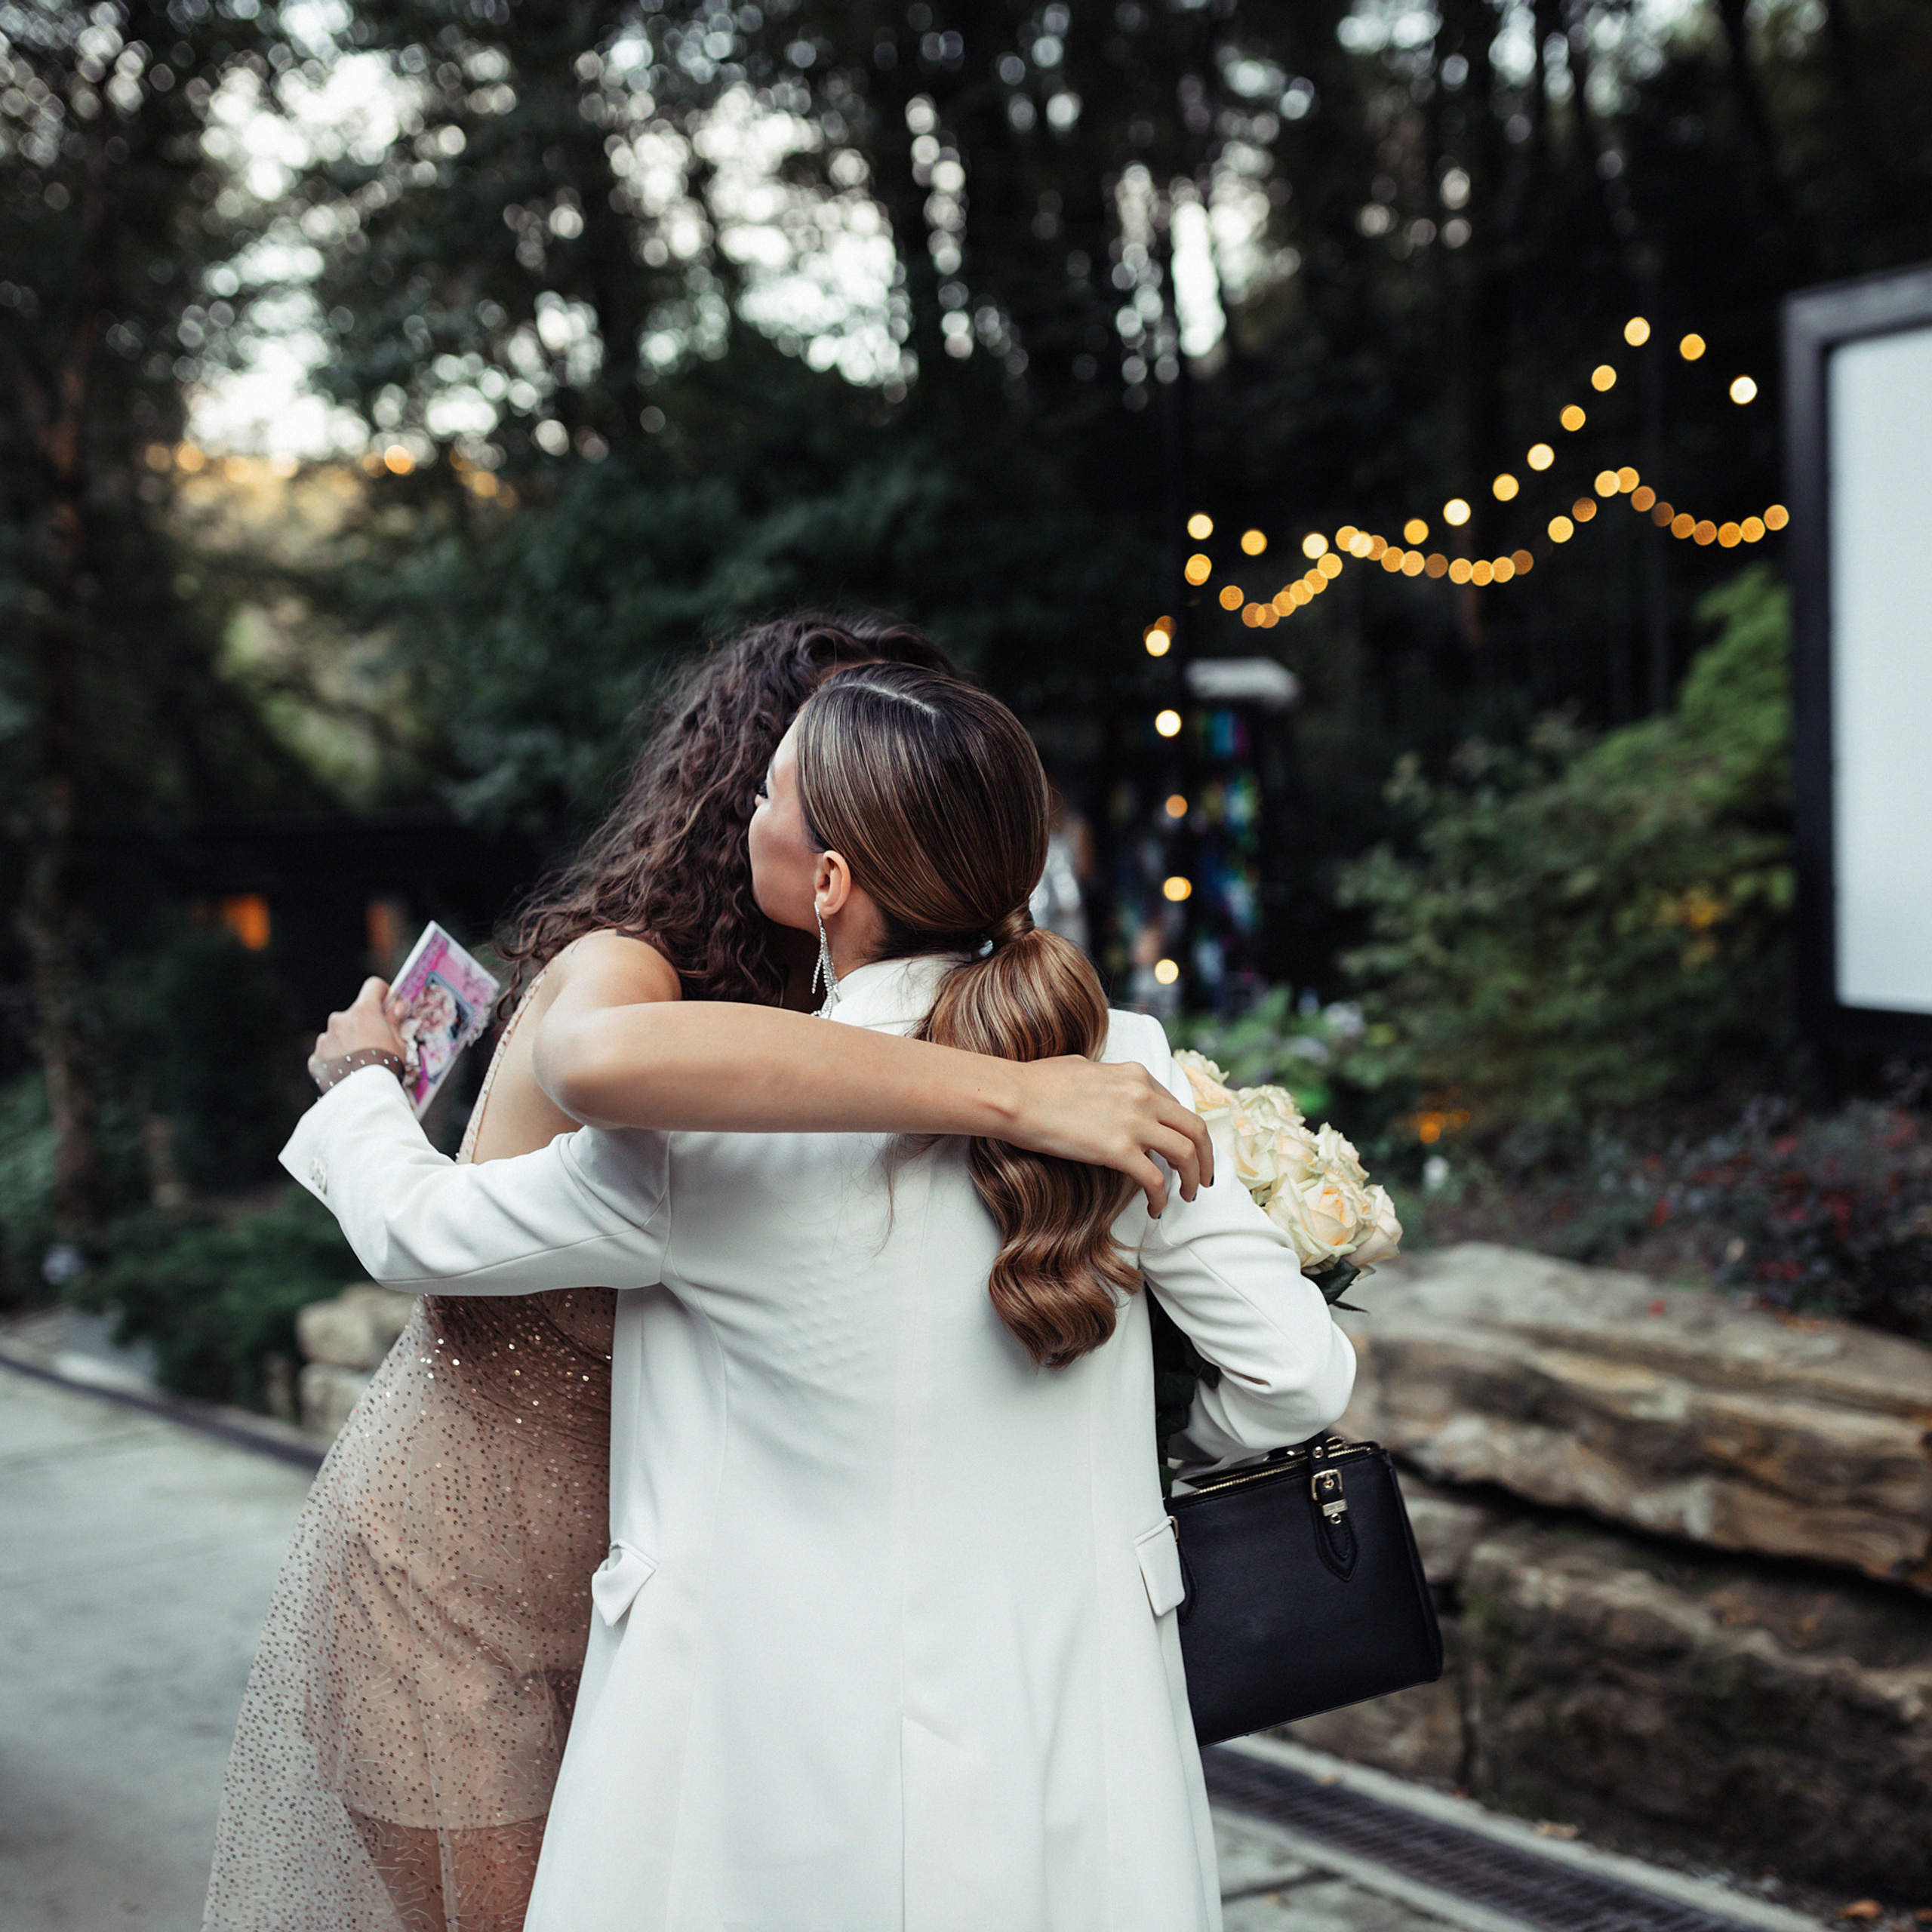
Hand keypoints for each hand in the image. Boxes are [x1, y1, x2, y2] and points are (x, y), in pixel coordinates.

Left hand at [307, 977, 407, 1081]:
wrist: (364, 1096)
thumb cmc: (387, 1066)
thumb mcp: (400, 1043)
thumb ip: (395, 1021)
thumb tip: (397, 1005)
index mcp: (364, 1012)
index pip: (373, 987)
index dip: (382, 993)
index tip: (387, 1003)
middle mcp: (340, 1020)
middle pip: (354, 1014)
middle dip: (363, 1025)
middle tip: (375, 1044)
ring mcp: (325, 1039)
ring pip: (338, 1035)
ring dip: (347, 1043)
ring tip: (359, 1064)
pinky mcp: (316, 1059)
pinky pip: (326, 1055)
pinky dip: (335, 1061)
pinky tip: (346, 1074)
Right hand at [1005, 1057, 1213, 1216]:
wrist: (1015, 1097)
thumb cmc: (1037, 1082)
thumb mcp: (1083, 1068)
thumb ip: (1106, 1081)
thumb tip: (1108, 1091)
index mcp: (1136, 1075)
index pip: (1176, 1106)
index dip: (1186, 1132)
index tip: (1185, 1150)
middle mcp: (1143, 1095)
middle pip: (1195, 1128)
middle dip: (1206, 1156)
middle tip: (1203, 1177)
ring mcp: (1133, 1122)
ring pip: (1186, 1153)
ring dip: (1192, 1177)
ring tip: (1186, 1195)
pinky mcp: (1117, 1149)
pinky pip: (1154, 1179)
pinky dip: (1160, 1197)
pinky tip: (1155, 1209)